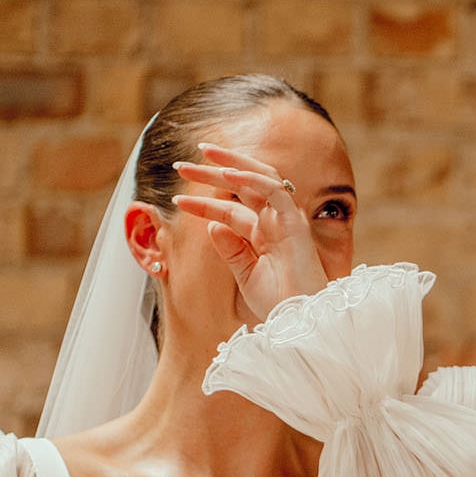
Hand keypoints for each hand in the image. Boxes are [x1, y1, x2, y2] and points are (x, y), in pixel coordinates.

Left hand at [171, 144, 329, 322]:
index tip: (176, 201)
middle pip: (243, 188)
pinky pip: (274, 191)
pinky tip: (226, 174)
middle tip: (182, 165)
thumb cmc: (278, 305)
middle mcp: (276, 224)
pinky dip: (251, 179)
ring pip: (260, 179)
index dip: (203, 204)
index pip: (231, 211)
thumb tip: (212, 226)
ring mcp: (287, 221)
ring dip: (231, 163)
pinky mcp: (296, 223)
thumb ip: (230, 251)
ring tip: (203, 153)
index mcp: (264, 237)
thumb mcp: (245, 275)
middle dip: (212, 173)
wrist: (299, 323)